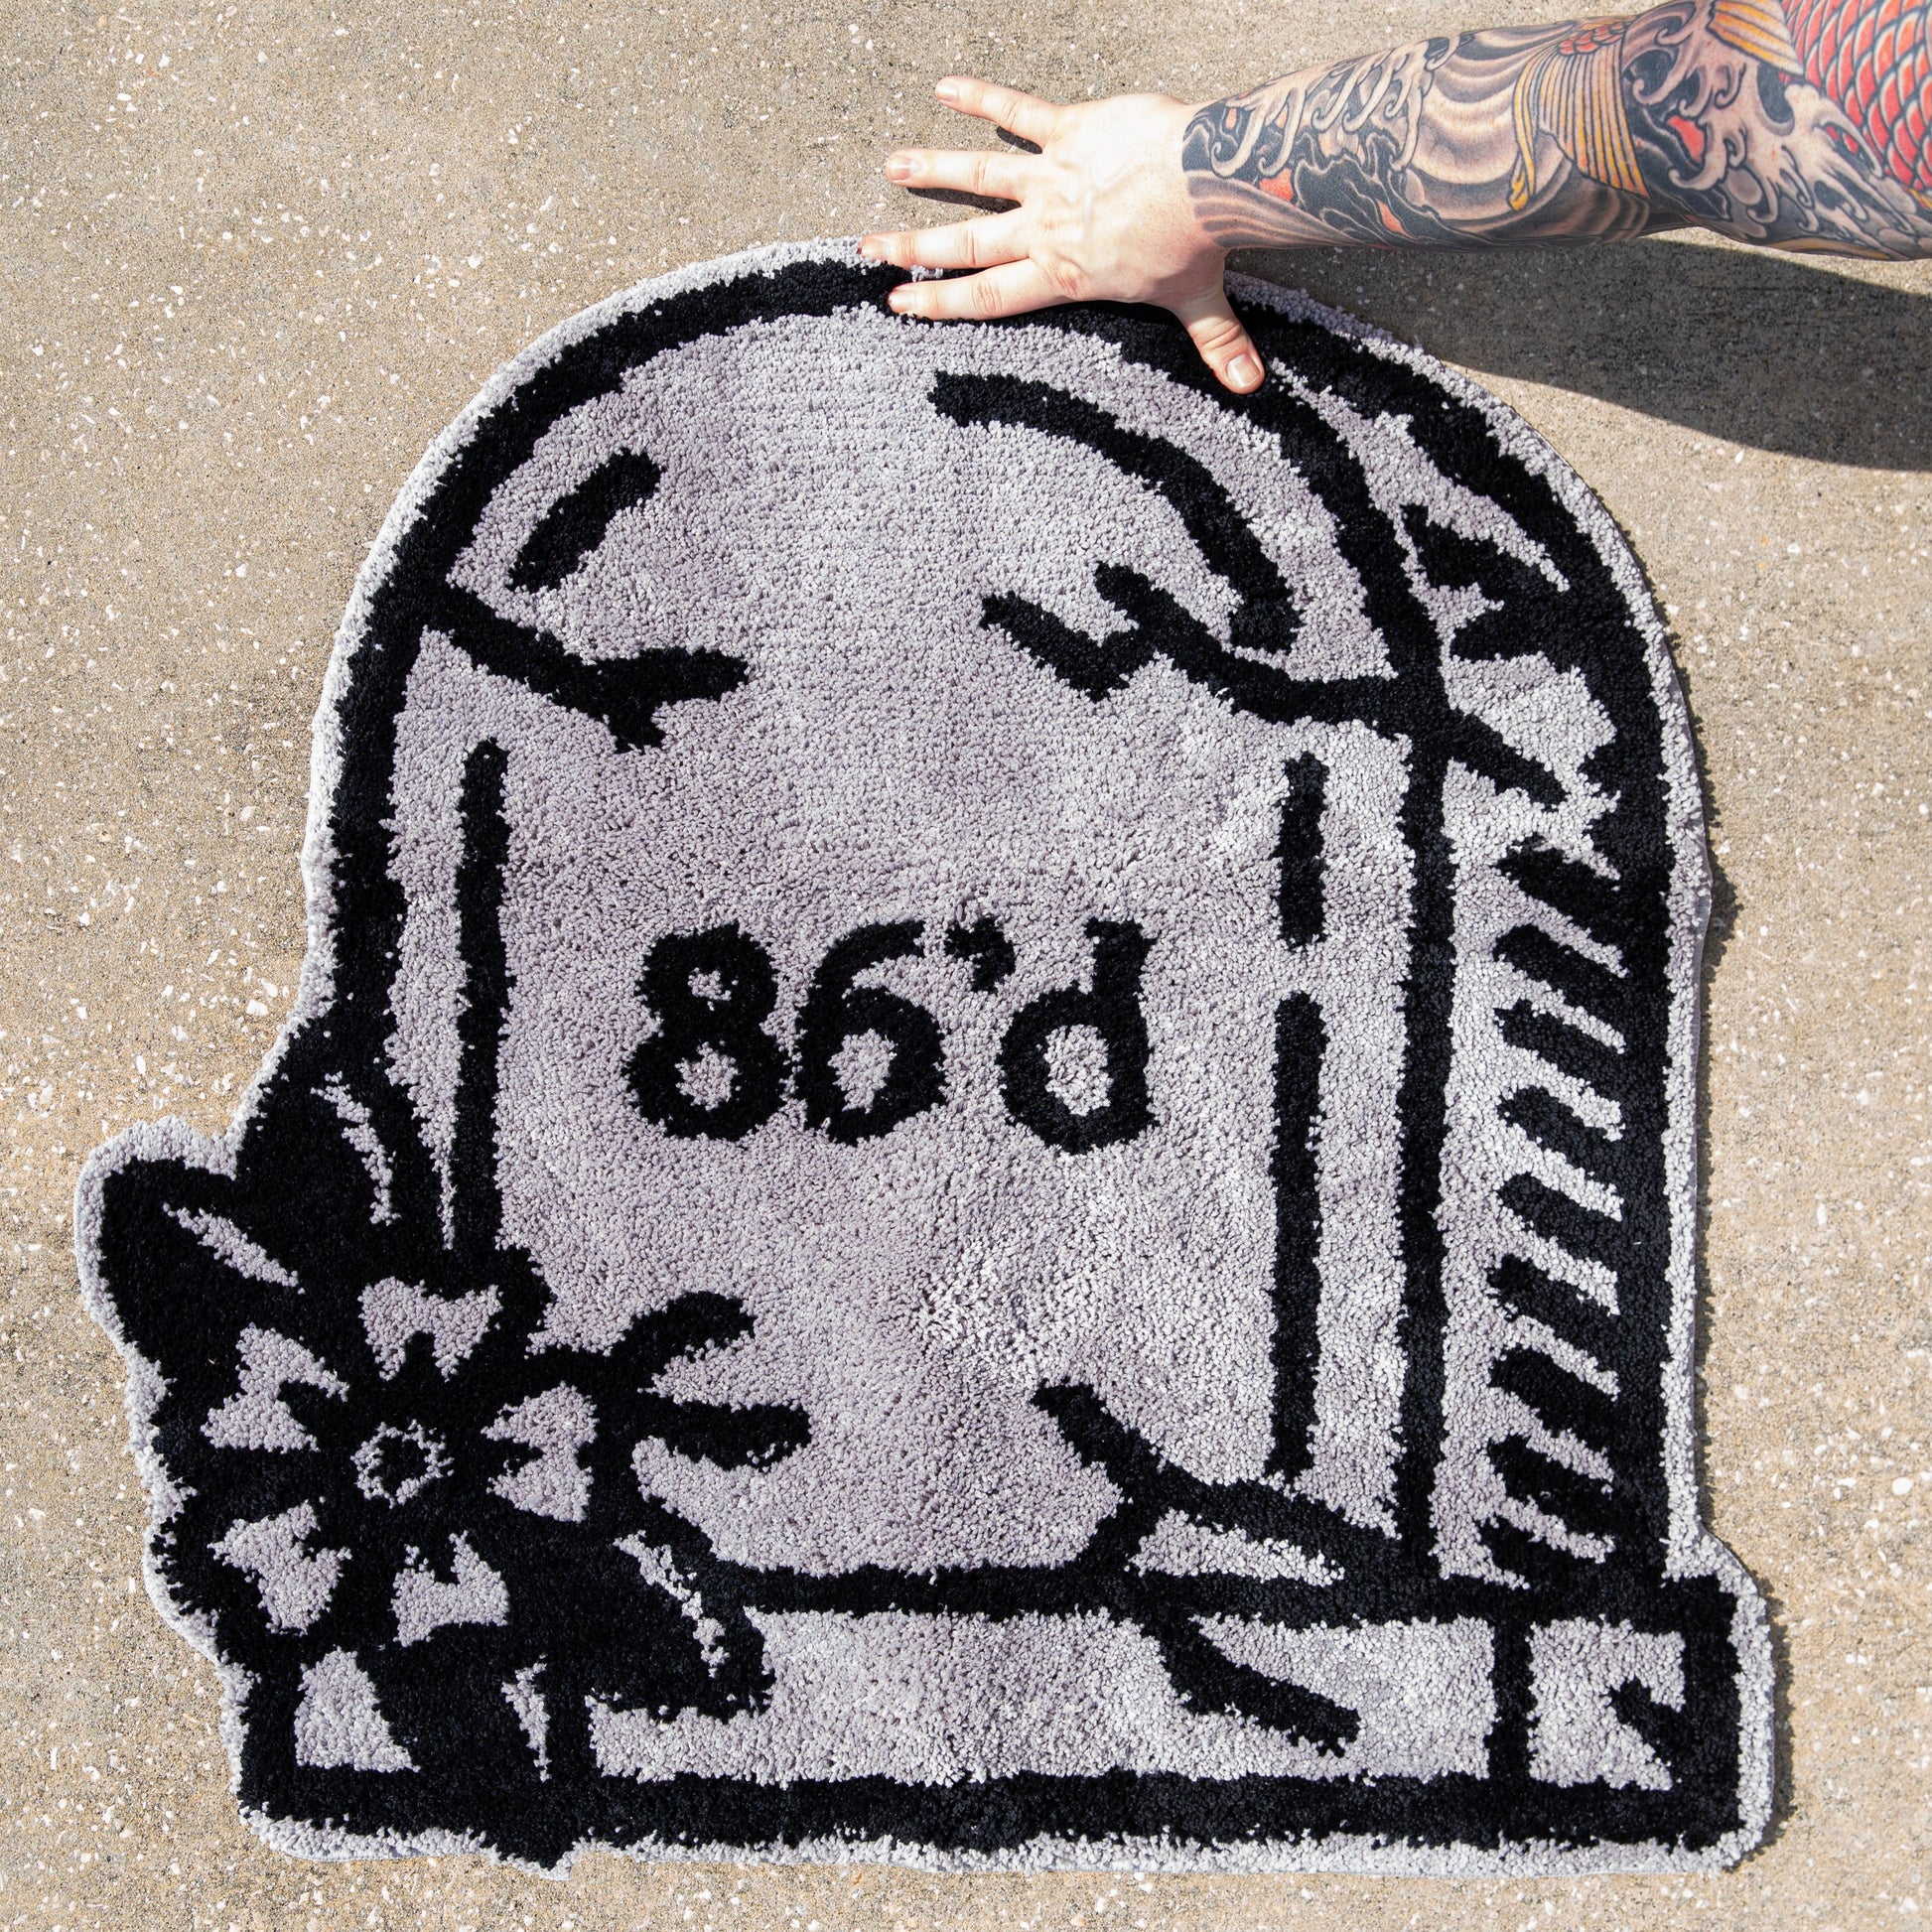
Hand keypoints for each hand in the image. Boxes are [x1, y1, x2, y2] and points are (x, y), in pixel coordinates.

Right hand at [861, 77, 1264, 392]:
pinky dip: (981, 97)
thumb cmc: (1196, 245)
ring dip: (931, 169)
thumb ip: (1219, 344)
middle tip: (868, 248)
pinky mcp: (1070, 129)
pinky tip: (945, 87)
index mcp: (1064, 276)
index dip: (940, 302)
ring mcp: (1052, 177)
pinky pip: (1017, 112)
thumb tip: (1251, 387)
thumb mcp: (1201, 303)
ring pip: (979, 176)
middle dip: (914, 247)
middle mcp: (1045, 229)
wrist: (1202, 184)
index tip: (899, 302)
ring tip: (891, 167)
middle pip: (966, 242)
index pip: (988, 297)